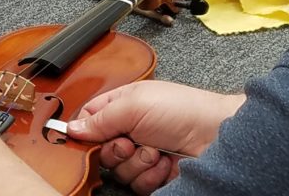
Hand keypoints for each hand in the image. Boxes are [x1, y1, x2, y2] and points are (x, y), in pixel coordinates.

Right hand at [67, 80, 244, 194]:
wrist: (216, 135)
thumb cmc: (181, 109)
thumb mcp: (135, 104)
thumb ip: (101, 117)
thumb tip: (72, 127)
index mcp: (122, 105)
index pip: (90, 119)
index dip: (86, 131)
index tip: (89, 138)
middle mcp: (130, 129)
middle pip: (101, 150)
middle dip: (116, 150)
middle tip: (131, 142)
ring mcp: (142, 153)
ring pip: (118, 170)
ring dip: (137, 163)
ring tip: (155, 150)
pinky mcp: (154, 174)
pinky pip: (136, 184)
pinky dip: (150, 175)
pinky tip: (164, 163)